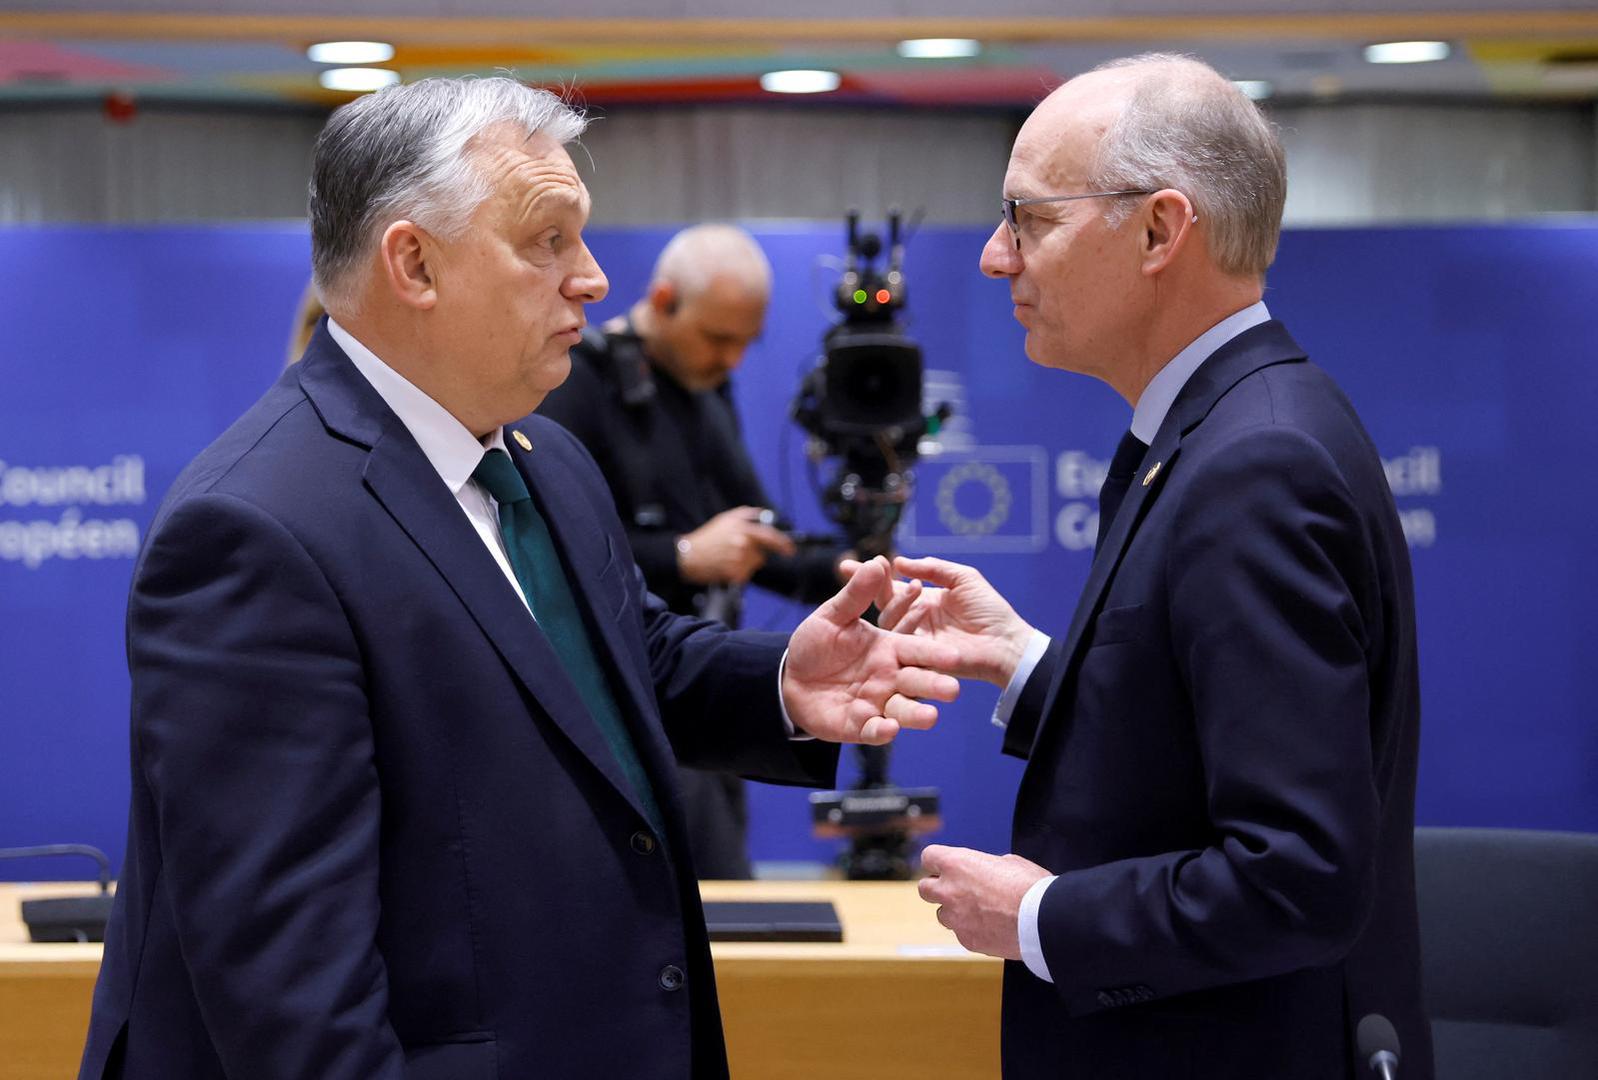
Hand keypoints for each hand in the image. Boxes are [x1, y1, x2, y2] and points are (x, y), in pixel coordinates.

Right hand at [677, 506, 796, 585]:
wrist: (689, 555)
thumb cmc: (706, 537)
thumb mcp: (726, 518)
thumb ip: (747, 514)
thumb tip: (764, 515)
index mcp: (743, 528)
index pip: (770, 536)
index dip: (783, 544)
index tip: (790, 550)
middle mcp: (743, 544)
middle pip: (761, 555)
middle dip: (754, 555)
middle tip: (739, 554)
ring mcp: (738, 560)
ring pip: (753, 566)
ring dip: (745, 564)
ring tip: (729, 559)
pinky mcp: (734, 574)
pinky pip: (745, 575)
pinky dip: (738, 573)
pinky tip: (726, 566)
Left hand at [782, 556, 960, 744]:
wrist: (789, 678)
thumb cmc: (815, 644)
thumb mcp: (833, 616)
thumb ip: (856, 594)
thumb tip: (877, 561)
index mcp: (889, 649)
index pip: (917, 649)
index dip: (935, 653)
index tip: (954, 654)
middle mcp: (889, 677)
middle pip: (918, 682)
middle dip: (935, 686)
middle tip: (953, 690)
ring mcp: (876, 703)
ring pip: (903, 710)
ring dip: (917, 715)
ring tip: (931, 717)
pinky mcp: (860, 725)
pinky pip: (874, 730)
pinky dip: (882, 731)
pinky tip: (889, 729)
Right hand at [839, 555, 1035, 687]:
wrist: (1005, 642)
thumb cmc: (989, 610)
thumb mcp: (963, 578)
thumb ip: (934, 568)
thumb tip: (900, 562)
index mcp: (921, 602)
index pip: (889, 587)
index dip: (869, 576)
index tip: (845, 565)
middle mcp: (913, 621)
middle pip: (882, 603)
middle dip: (864, 587)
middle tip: (853, 571)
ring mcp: (914, 640)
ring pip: (888, 622)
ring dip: (892, 601)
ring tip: (901, 586)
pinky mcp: (919, 657)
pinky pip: (901, 642)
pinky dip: (904, 624)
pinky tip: (916, 609)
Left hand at [917, 844, 1050, 960]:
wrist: (1043, 920)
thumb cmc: (1030, 886)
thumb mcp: (1009, 862)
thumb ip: (986, 866)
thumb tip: (985, 872)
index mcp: (957, 864)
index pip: (928, 857)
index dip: (938, 861)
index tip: (945, 866)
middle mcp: (949, 891)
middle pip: (924, 888)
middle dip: (937, 888)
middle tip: (956, 889)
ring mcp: (956, 918)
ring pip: (942, 915)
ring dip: (954, 912)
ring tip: (980, 911)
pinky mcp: (967, 940)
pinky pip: (962, 933)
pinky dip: (972, 930)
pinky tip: (992, 927)